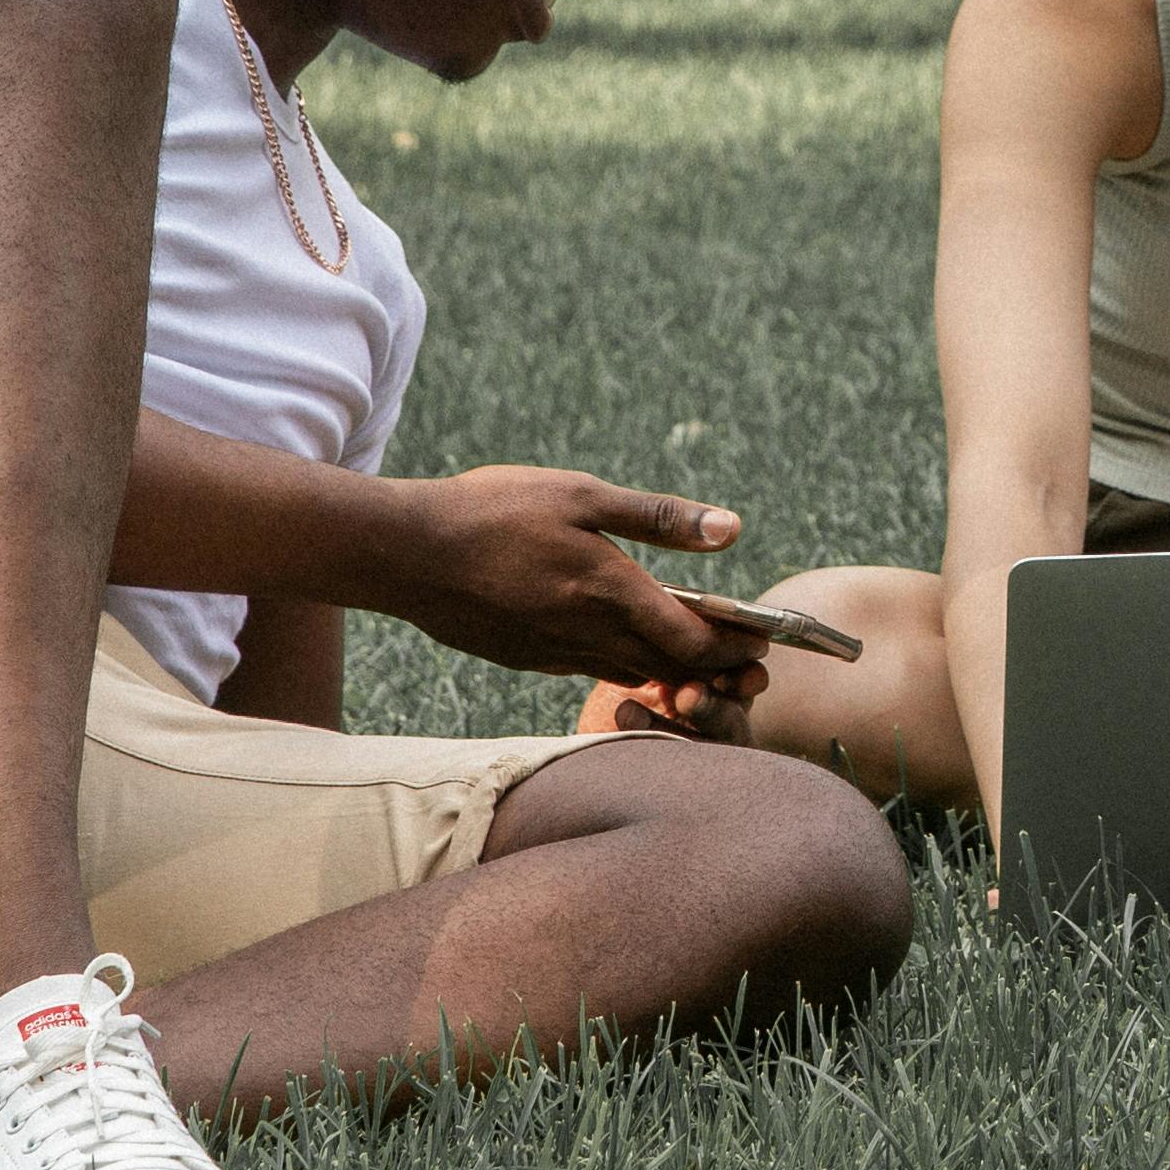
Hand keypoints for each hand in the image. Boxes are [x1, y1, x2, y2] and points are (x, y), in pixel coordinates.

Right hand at [398, 465, 765, 696]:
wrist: (407, 554)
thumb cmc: (494, 510)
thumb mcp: (581, 495)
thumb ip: (658, 517)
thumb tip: (730, 530)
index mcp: (611, 592)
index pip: (693, 643)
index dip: (734, 648)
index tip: (762, 640)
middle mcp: (588, 636)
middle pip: (670, 669)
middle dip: (714, 668)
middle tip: (745, 658)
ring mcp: (554, 654)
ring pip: (631, 674)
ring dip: (668, 670)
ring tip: (694, 652)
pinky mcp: (526, 659)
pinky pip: (589, 670)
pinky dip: (621, 665)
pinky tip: (623, 643)